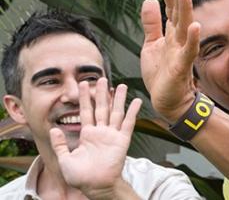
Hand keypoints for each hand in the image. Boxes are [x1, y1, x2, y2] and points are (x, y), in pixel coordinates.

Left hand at [49, 78, 141, 197]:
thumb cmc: (81, 177)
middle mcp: (101, 132)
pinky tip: (136, 101)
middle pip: (101, 108)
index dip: (84, 98)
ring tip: (120, 85)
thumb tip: (55, 129)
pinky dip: (133, 112)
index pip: (85, 112)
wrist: (96, 186)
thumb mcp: (64, 159)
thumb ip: (60, 144)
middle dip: (100, 93)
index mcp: (87, 135)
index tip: (84, 84)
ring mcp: (112, 135)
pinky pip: (128, 124)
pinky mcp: (122, 140)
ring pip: (115, 112)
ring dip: (118, 99)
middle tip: (101, 79)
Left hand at [140, 0, 199, 121]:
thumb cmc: (161, 74)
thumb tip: (150, 0)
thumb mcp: (151, 45)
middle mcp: (179, 40)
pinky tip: (195, 26)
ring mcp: (182, 52)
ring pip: (185, 27)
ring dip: (187, 10)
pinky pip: (189, 51)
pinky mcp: (183, 67)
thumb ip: (151, 24)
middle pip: (180, 13)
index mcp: (171, 34)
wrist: (168, 100)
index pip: (170, 9)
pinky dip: (192, 39)